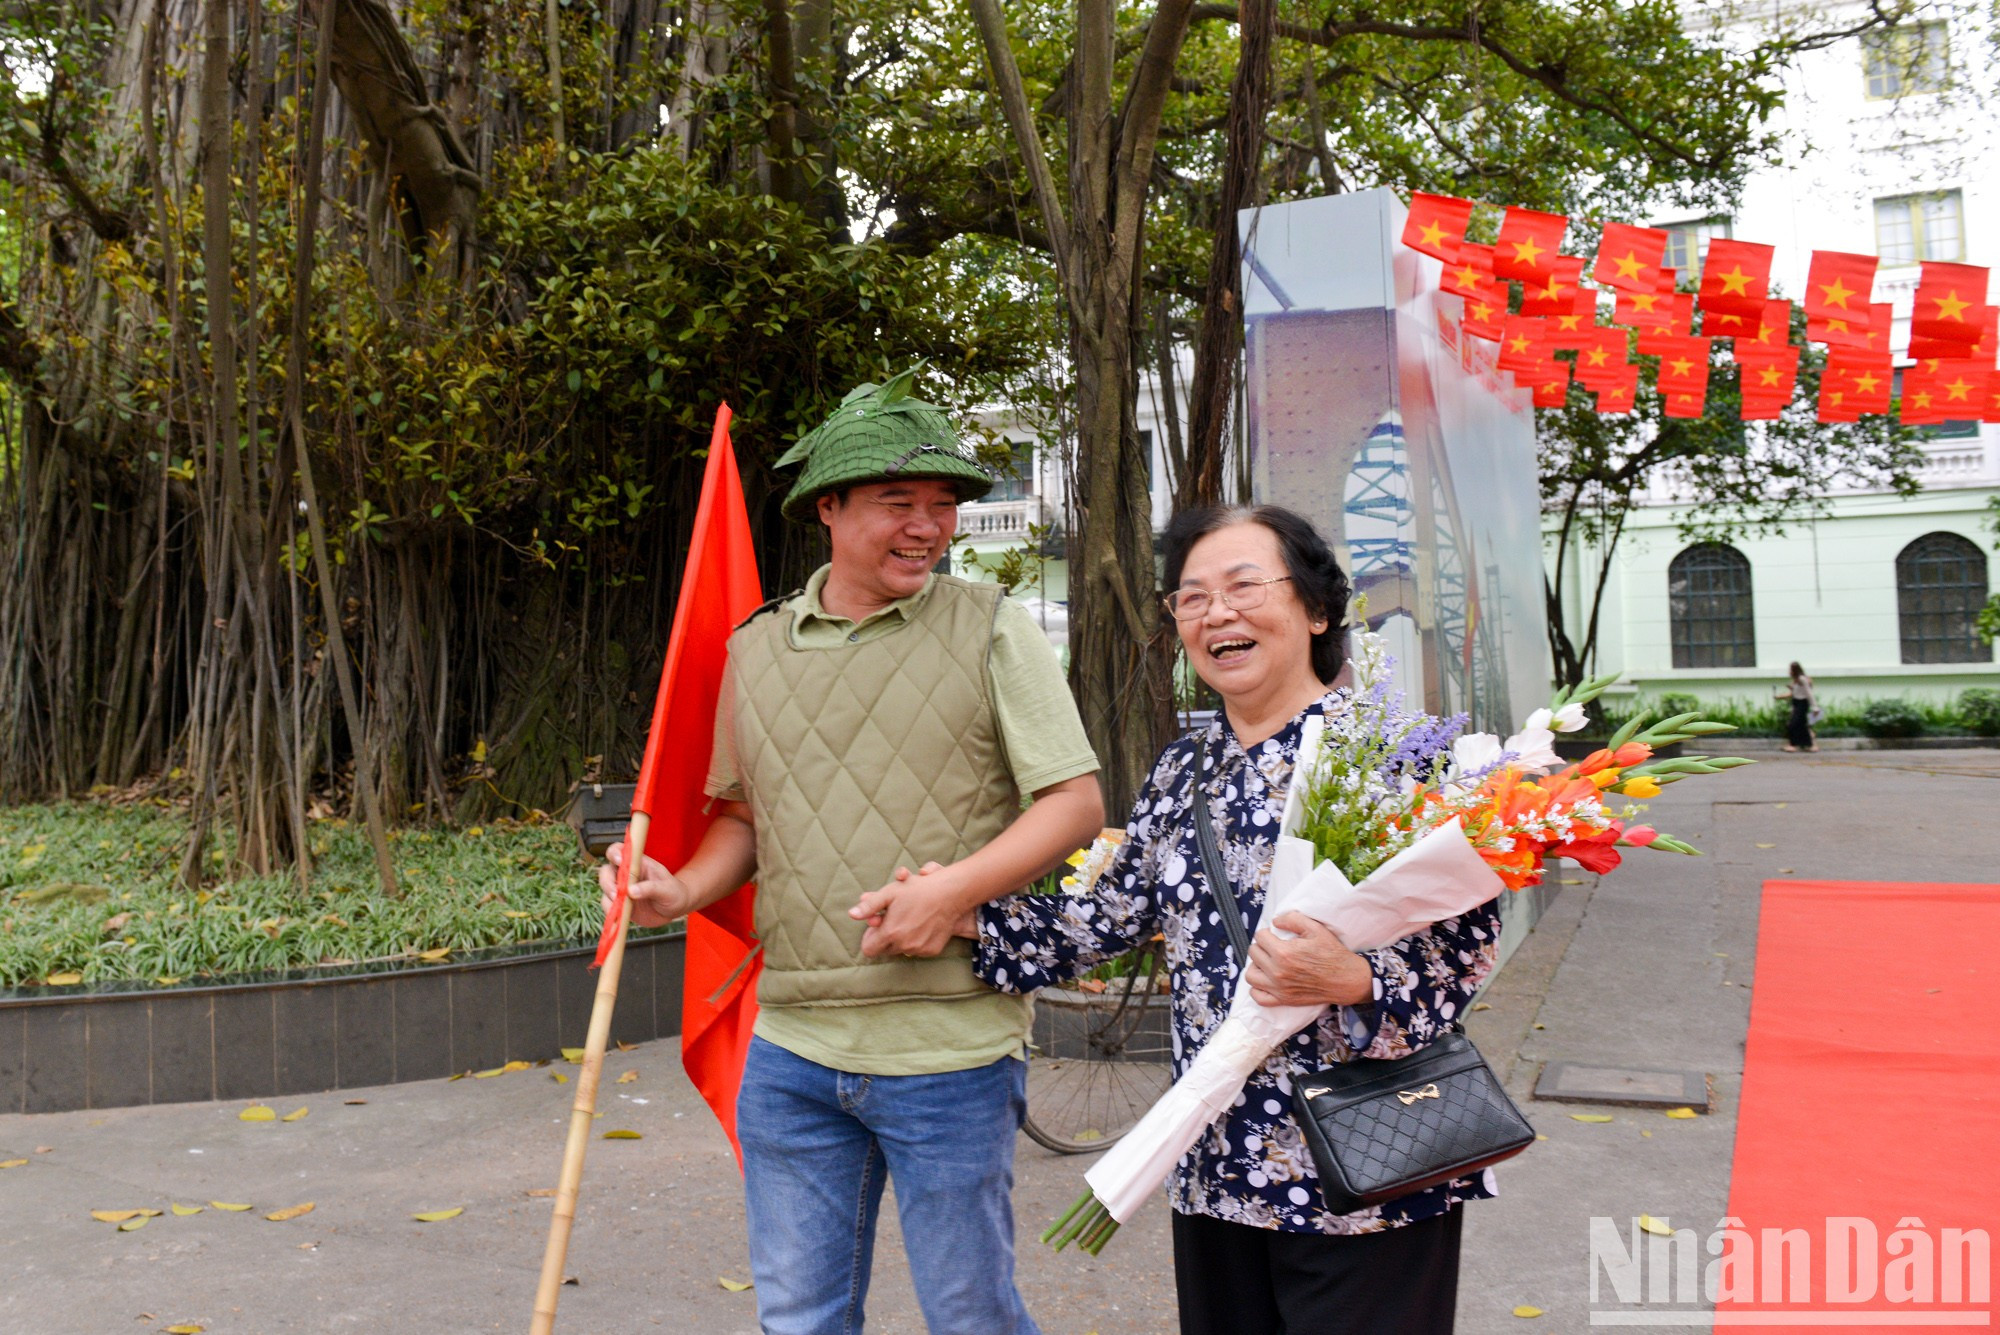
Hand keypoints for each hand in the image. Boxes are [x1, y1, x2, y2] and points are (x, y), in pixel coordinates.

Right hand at [598, 841, 694, 929]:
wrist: (674, 909)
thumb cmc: (673, 892)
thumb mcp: (667, 889)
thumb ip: (651, 888)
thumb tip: (631, 891)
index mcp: (637, 864)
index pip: (619, 851)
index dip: (615, 853)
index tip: (619, 861)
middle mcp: (626, 875)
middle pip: (606, 871)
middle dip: (607, 881)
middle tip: (616, 894)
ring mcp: (622, 889)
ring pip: (605, 889)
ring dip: (608, 897)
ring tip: (620, 907)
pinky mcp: (620, 904)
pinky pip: (609, 906)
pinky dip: (610, 911)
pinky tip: (619, 916)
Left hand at [849, 862, 969, 957]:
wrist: (950, 894)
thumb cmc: (917, 890)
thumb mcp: (890, 893)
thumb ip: (869, 906)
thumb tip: (851, 915)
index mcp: (890, 933)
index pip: (869, 949)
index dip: (870, 937)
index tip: (878, 925)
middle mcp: (904, 945)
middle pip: (884, 950)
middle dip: (885, 937)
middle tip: (894, 920)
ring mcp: (918, 949)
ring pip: (901, 950)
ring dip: (901, 939)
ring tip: (909, 920)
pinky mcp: (931, 950)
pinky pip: (917, 950)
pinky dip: (916, 941)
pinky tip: (922, 925)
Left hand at [1245, 911, 1373, 1007]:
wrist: (1346, 979)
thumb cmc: (1332, 953)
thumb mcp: (1315, 928)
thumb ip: (1292, 919)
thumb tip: (1275, 921)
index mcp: (1283, 952)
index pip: (1259, 937)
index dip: (1266, 932)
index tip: (1274, 934)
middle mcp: (1277, 972)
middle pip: (1253, 953)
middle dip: (1261, 946)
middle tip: (1272, 946)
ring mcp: (1279, 988)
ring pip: (1250, 975)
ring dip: (1256, 966)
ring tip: (1267, 962)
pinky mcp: (1283, 1000)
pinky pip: (1258, 997)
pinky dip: (1258, 988)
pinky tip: (1266, 980)